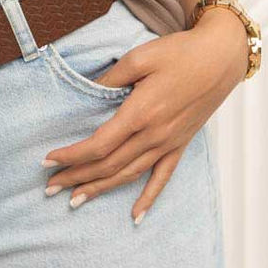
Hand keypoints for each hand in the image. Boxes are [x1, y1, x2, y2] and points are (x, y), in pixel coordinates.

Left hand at [41, 14, 246, 222]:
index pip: (98, 145)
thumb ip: (111, 78)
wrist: (220, 57)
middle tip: (49, 188)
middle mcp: (154, 135)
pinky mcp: (181, 144)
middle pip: (108, 165)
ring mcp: (169, 143)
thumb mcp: (140, 57)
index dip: (71, 156)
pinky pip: (162, 177)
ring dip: (100, 189)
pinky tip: (135, 216)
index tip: (48, 161)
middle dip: (76, 177)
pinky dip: (148, 198)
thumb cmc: (179, 52)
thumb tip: (88, 92)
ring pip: (129, 175)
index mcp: (140, 113)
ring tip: (75, 200)